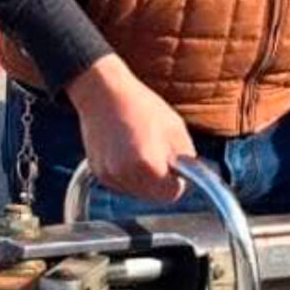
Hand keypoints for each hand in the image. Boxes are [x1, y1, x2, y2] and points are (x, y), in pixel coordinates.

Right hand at [66, 55, 195, 201]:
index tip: (176, 169)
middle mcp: (126, 175)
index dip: (177, 182)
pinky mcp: (99, 173)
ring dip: (144, 181)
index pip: (172, 194)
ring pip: (138, 193)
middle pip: (154, 197)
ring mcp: (110, 176)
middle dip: (161, 183)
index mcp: (149, 165)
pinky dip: (128, 175)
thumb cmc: (140, 106)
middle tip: (160, 157)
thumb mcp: (175, 129)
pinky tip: (127, 153)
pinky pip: (122, 185)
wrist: (103, 93)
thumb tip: (189, 176)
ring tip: (142, 151)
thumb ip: (185, 158)